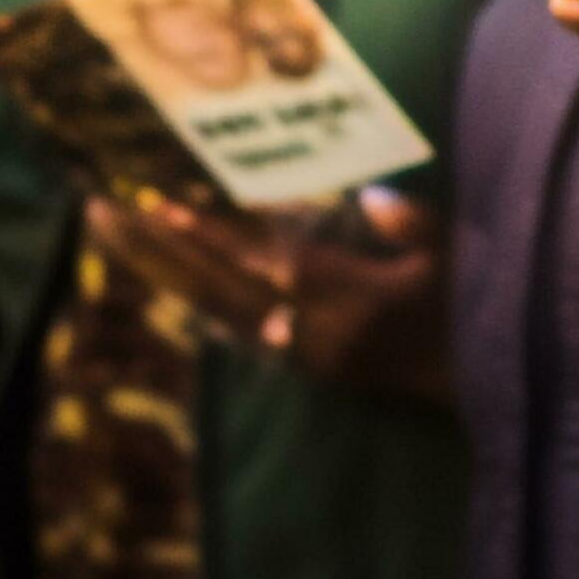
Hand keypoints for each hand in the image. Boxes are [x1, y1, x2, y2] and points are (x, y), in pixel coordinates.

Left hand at [86, 185, 449, 398]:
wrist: (475, 381)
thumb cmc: (469, 307)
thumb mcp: (455, 260)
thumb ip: (417, 228)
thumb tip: (372, 197)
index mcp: (349, 300)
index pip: (269, 262)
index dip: (216, 236)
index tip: (161, 207)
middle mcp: (313, 332)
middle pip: (222, 288)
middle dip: (162, 249)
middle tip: (103, 211)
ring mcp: (305, 355)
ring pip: (220, 310)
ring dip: (168, 273)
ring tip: (117, 236)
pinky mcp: (306, 366)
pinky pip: (239, 331)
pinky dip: (202, 302)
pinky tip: (170, 279)